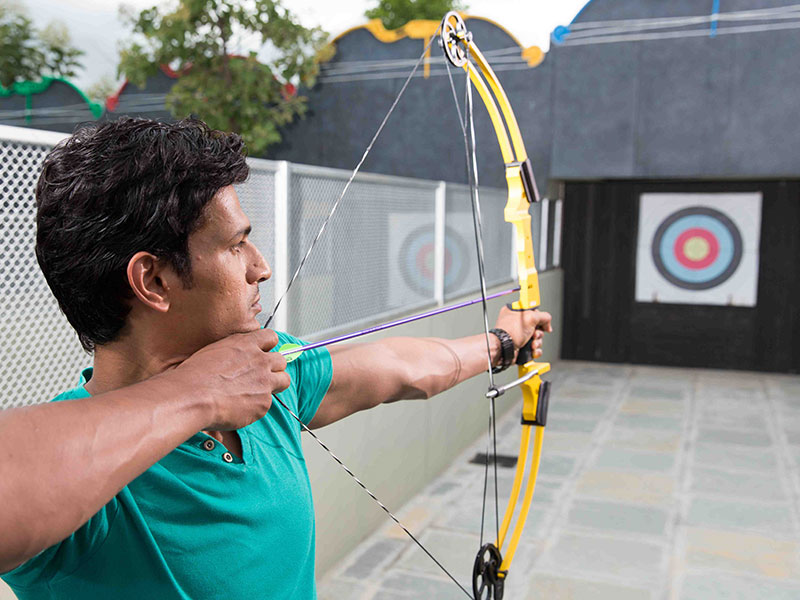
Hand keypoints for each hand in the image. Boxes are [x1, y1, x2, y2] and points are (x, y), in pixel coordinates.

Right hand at [171, 328, 290, 429]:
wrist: (192, 397)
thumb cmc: (194, 376)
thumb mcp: (213, 352)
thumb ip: (233, 352)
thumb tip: (236, 358)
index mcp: (246, 344)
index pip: (271, 337)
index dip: (268, 347)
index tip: (262, 353)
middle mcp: (259, 360)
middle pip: (282, 360)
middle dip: (274, 367)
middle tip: (261, 376)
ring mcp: (265, 381)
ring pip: (284, 380)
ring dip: (274, 385)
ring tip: (257, 392)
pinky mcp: (264, 402)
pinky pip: (267, 403)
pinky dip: (257, 406)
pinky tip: (241, 407)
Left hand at [494, 306, 552, 359]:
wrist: (503, 349)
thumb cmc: (510, 332)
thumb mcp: (530, 317)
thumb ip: (543, 316)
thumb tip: (547, 323)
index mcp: (516, 312)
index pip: (534, 312)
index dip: (540, 319)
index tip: (542, 324)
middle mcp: (517, 323)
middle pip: (538, 327)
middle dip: (538, 333)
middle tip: (533, 335)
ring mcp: (519, 336)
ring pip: (537, 339)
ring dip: (537, 343)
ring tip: (531, 345)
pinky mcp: (521, 346)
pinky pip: (535, 348)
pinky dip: (535, 350)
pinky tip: (531, 350)